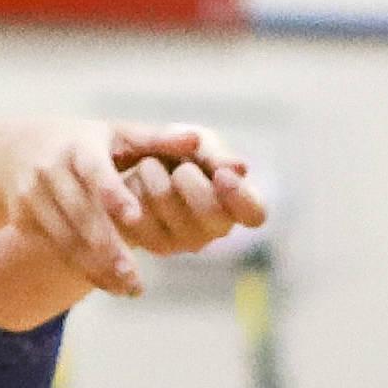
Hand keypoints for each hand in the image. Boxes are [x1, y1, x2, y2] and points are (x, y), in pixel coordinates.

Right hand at [0, 120, 150, 297]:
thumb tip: (198, 140)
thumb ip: (157, 140)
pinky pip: (56, 248)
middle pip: (81, 214)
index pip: (95, 171)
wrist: (18, 149)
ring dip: (96, 267)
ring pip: (65, 238)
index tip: (134, 218)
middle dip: (107, 247)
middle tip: (133, 275)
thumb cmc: (87, 143)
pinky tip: (110, 285)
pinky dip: (83, 269)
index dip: (113, 194)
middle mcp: (51, 169)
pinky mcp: (22, 218)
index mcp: (80, 146)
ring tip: (128, 288)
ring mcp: (33, 195)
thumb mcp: (117, 134)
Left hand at [110, 125, 264, 262]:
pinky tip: (138, 185)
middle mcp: (218, 227)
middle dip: (188, 178)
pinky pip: (139, 213)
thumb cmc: (180, 152)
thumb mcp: (200, 142)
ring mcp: (188, 241)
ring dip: (155, 173)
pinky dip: (134, 186)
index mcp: (238, 201)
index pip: (255, 213)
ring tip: (151, 166)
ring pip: (168, 203)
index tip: (221, 174)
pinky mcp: (157, 246)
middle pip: (211, 212)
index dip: (239, 195)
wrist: (132, 167)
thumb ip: (216, 153)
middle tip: (179, 167)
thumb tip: (239, 168)